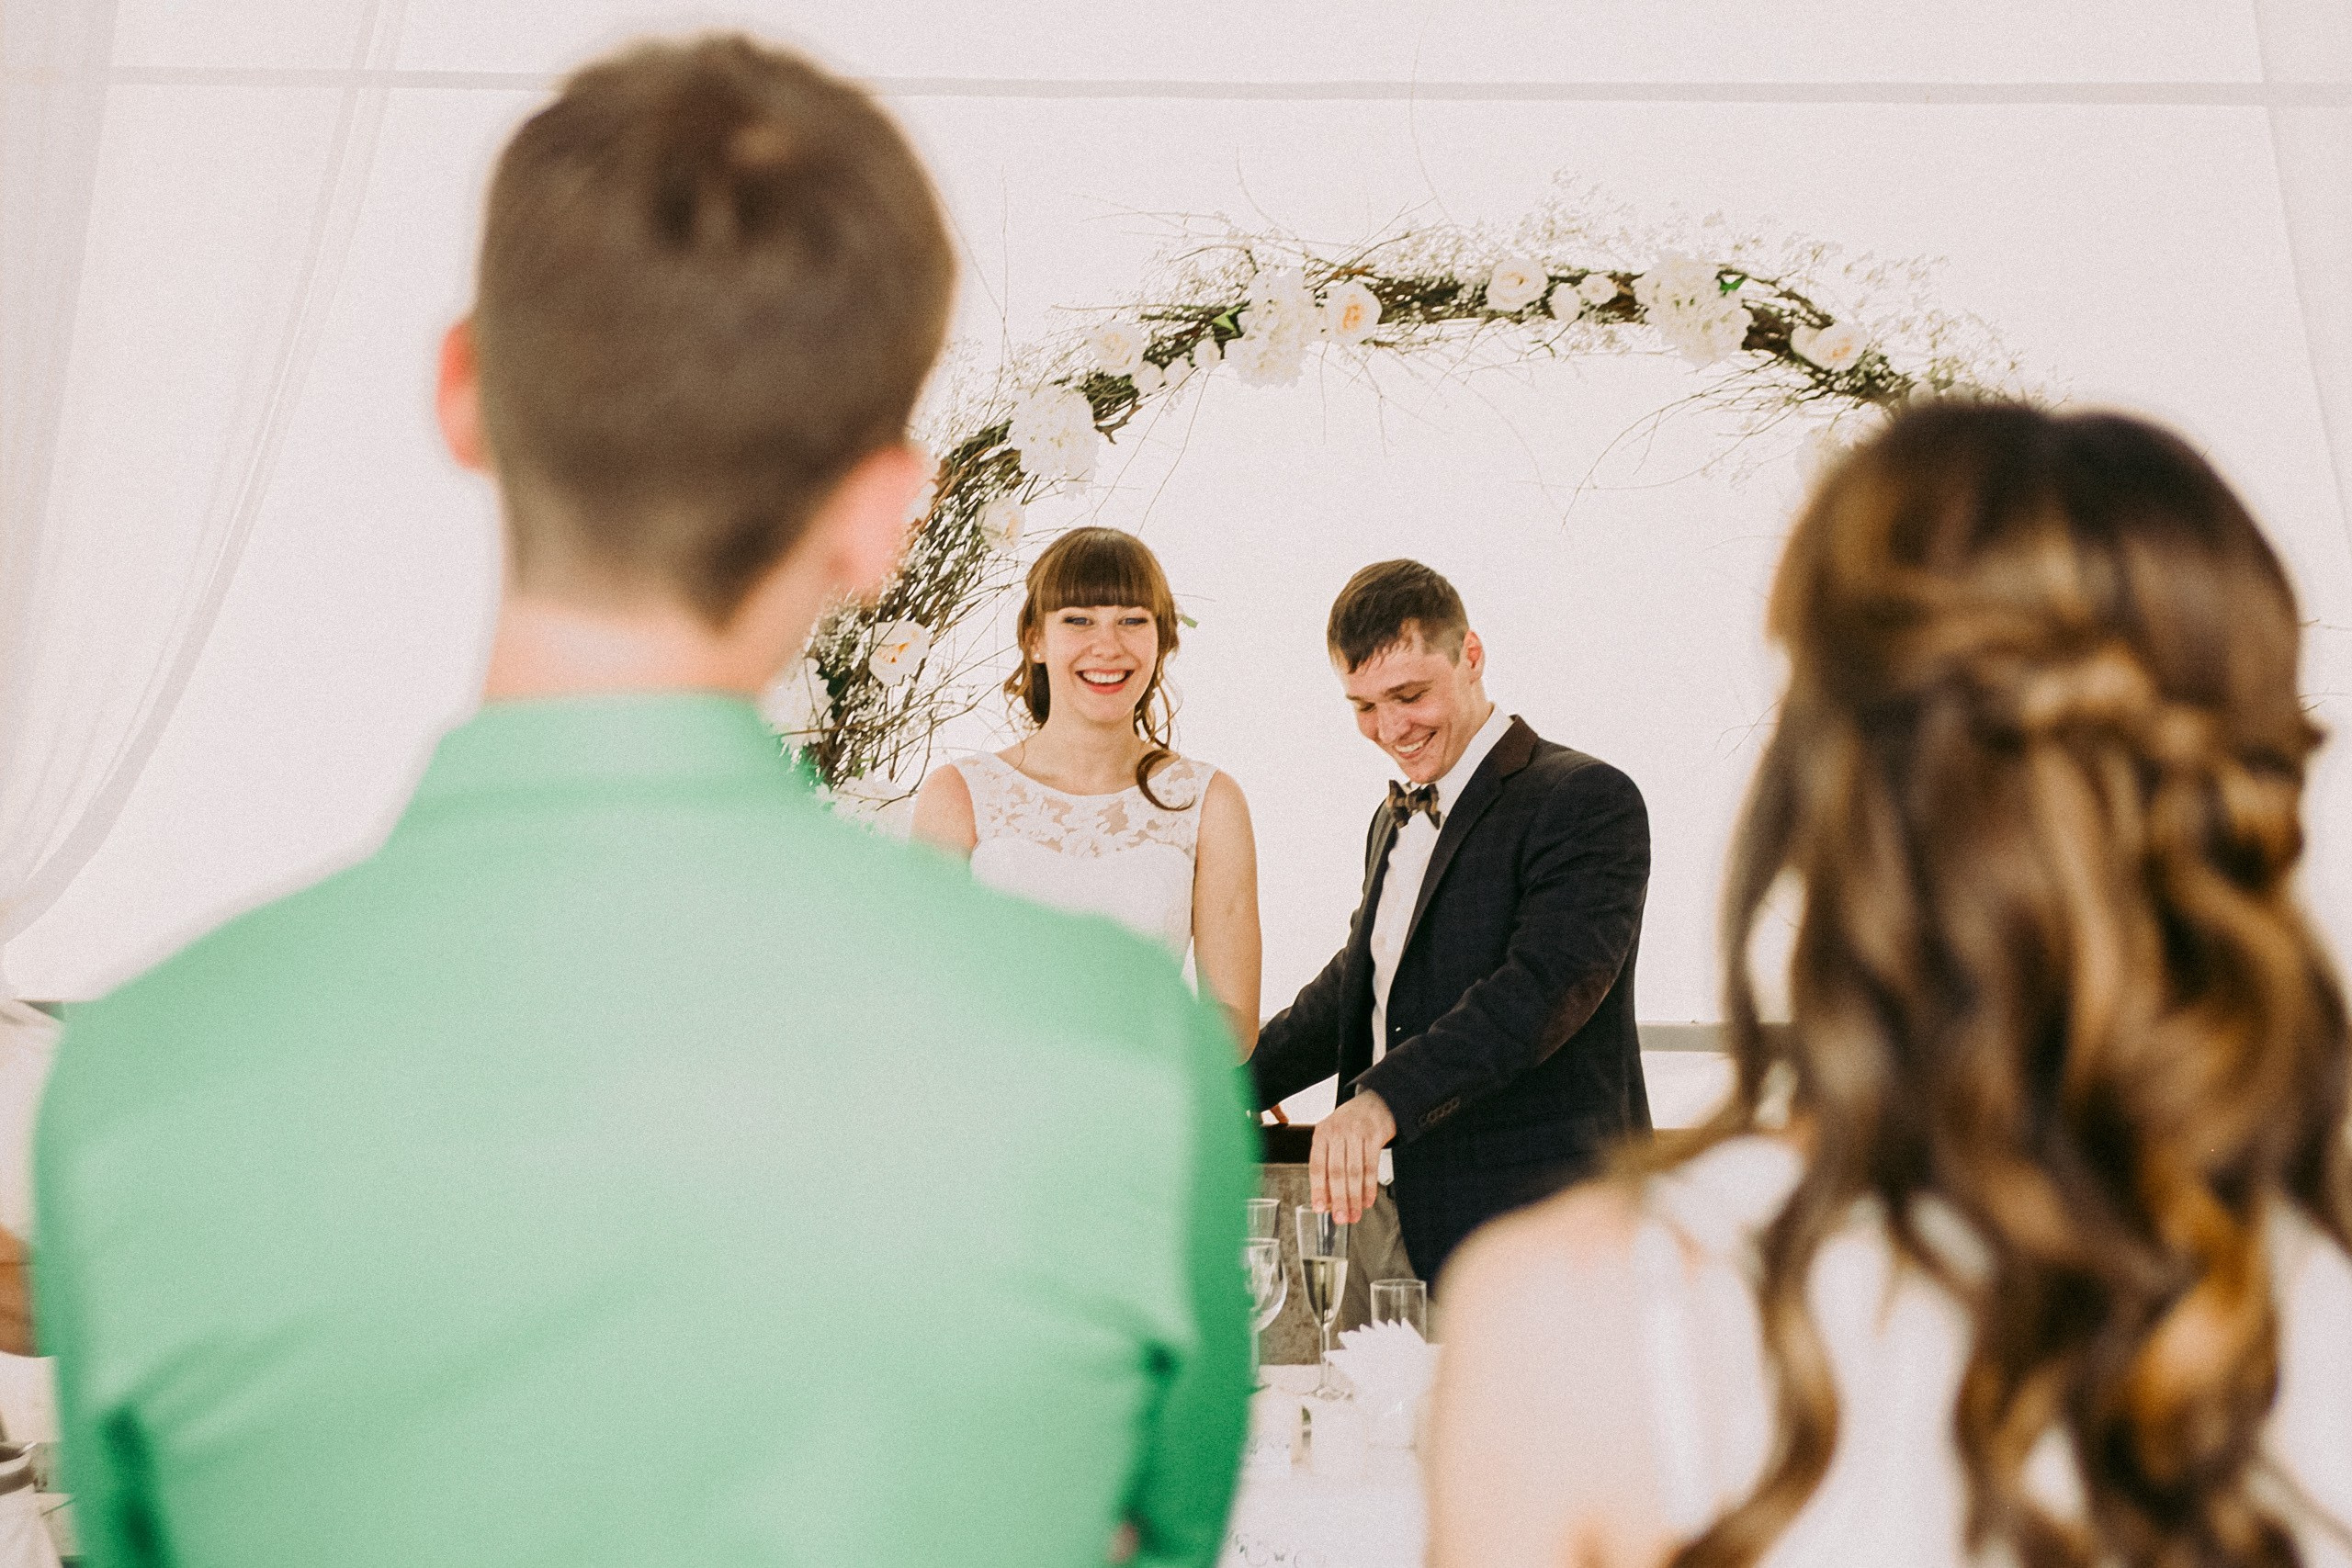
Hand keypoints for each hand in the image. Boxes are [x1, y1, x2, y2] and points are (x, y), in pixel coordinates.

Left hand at [1310, 1091, 1394, 1224]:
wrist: (1375, 1102)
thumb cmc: (1350, 1125)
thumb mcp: (1333, 1139)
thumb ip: (1328, 1166)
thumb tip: (1325, 1200)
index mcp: (1322, 1134)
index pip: (1317, 1166)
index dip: (1318, 1189)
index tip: (1319, 1208)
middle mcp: (1337, 1132)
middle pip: (1337, 1172)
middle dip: (1338, 1199)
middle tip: (1339, 1218)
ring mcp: (1356, 1132)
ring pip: (1354, 1172)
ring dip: (1355, 1198)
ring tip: (1354, 1215)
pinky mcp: (1374, 1135)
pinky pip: (1371, 1166)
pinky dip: (1370, 1187)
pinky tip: (1368, 1200)